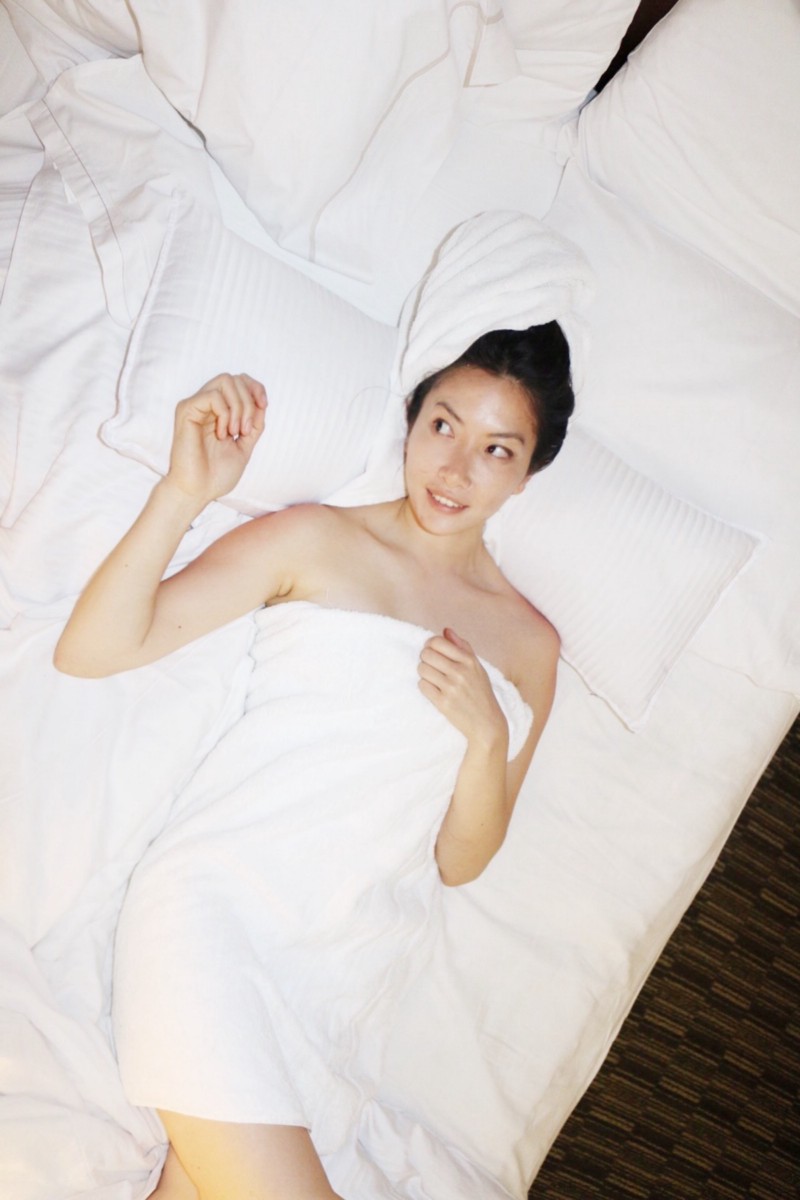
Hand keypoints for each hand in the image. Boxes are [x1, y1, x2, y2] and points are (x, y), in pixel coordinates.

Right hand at [165, 373, 266, 503]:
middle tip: (245, 431)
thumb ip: (254, 424)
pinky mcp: (186, 410)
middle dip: (249, 402)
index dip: (255, 388)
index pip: (239, 381)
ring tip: (235, 433)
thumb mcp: (245, 446)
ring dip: (239, 407)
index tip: (263, 405)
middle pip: (235, 378)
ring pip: (225, 381)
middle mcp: (206, 404)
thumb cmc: (216, 474)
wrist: (198, 491)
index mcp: (218, 411)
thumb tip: (261, 402)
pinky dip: (224, 414)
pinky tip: (221, 434)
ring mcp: (195, 405)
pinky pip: (213, 396)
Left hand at [418, 628, 508, 749]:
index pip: (437, 642)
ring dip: (425, 674)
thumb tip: (445, 630)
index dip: (430, 645)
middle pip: (426, 654)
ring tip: (434, 679)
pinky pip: (422, 686)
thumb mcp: (478, 667)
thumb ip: (462, 647)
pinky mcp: (443, 703)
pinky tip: (435, 690)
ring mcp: (451, 688)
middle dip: (426, 659)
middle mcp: (460, 672)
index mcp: (469, 660)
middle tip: (432, 667)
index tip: (433, 652)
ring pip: (422, 669)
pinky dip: (425, 687)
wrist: (487, 723)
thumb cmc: (481, 693)